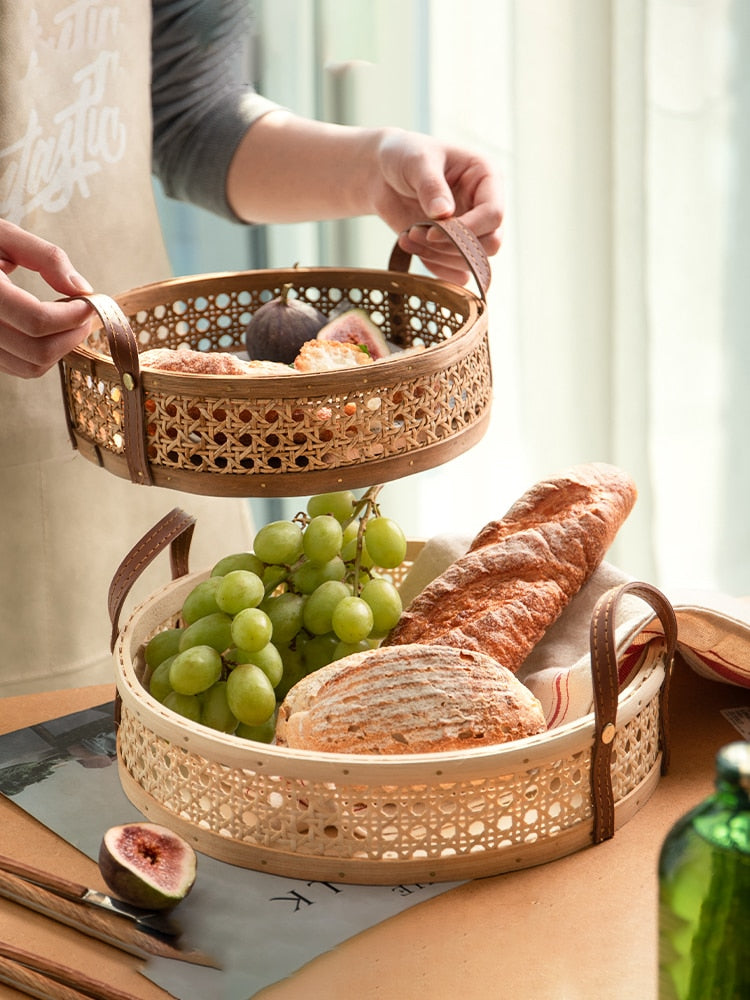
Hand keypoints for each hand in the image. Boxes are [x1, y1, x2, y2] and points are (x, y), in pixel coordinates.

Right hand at [0, 220, 93, 377]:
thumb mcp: (4, 235)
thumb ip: (46, 257)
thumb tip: (82, 288)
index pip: (37, 321)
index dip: (73, 315)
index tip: (90, 301)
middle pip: (38, 351)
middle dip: (72, 334)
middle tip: (84, 312)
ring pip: (32, 367)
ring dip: (61, 347)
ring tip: (68, 318)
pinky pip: (21, 367)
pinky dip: (45, 353)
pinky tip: (49, 327)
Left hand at [371, 129, 502, 284]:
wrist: (383, 174)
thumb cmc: (404, 156)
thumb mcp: (416, 162)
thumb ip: (431, 186)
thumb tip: (444, 213)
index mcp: (486, 177)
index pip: (493, 215)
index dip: (465, 229)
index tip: (431, 231)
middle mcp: (485, 205)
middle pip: (489, 244)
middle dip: (451, 246)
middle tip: (417, 233)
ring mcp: (471, 228)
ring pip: (471, 261)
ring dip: (437, 256)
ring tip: (408, 235)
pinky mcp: (455, 246)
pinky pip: (456, 271)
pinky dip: (433, 266)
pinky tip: (409, 245)